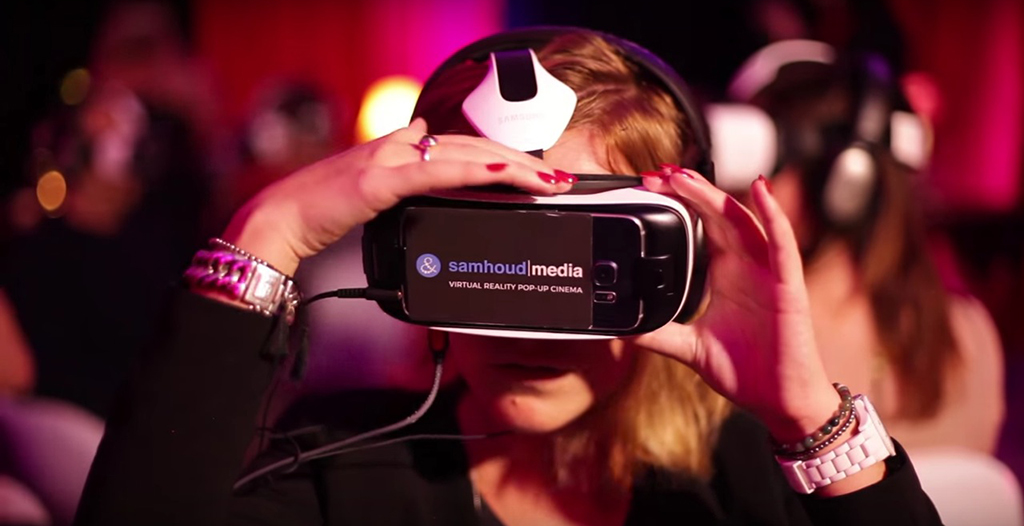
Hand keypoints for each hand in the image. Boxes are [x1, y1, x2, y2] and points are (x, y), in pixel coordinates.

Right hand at [221, 119, 570, 274]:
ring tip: (549, 180)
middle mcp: (399, 147)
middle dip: (523, 164)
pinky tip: (502, 172)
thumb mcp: (370, 188)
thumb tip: (424, 143)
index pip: (464, 149)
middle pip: (474, 148)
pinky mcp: (378, 180)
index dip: (505, 158)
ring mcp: (389, 160)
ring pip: (464, 155)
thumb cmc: (320, 210)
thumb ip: (401, 167)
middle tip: (562, 178)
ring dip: (513, 167)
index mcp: (400, 150)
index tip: (539, 174)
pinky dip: (472, 170)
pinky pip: (434, 172)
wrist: (277, 221)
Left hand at [632, 166, 838, 442]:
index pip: (702, 226)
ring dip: (717, 196)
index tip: (651, 186)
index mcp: (726, 274)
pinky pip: (783, 244)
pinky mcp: (789, 287)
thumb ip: (659, 334)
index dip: (680, 203)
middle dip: (690, 191)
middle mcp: (748, 266)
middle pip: (718, 215)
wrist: (780, 403)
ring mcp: (770, 273)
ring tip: (688, 177)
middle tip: (660, 172)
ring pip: (744, 222)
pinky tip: (760, 190)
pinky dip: (773, 215)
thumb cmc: (747, 372)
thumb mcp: (692, 348)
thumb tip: (622, 330)